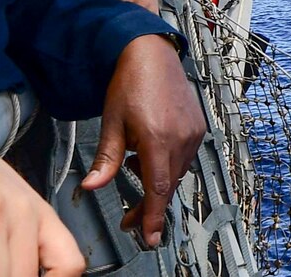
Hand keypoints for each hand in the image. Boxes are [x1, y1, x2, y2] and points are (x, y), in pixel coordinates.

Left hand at [81, 35, 205, 246]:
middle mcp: (181, 137)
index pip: (157, 189)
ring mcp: (193, 132)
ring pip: (176, 173)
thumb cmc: (131, 80)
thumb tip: (93, 186)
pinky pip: (184, 157)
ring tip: (133, 167)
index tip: (150, 238)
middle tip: (130, 219)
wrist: (151, 51)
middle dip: (149, 206)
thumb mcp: (111, 122)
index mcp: (158, 138)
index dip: (153, 217)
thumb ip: (106, 159)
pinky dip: (167, 164)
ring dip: (157, 181)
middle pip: (167, 186)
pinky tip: (149, 153)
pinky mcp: (198, 126)